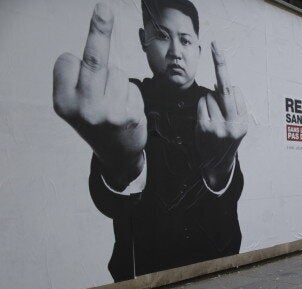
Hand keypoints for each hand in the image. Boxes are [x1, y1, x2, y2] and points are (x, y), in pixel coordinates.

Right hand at [53, 4, 145, 189]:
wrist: (117, 155)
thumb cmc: (96, 120)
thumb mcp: (75, 105)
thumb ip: (79, 80)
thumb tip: (93, 45)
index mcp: (62, 102)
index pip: (68, 60)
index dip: (75, 62)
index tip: (78, 69)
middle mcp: (83, 108)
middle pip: (93, 59)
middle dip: (98, 30)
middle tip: (103, 8)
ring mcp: (107, 112)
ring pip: (117, 72)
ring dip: (119, 81)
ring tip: (115, 104)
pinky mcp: (130, 115)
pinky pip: (133, 85)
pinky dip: (132, 93)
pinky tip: (127, 111)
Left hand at [196, 42, 247, 189]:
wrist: (217, 165)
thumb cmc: (226, 139)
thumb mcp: (237, 126)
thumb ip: (233, 106)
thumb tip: (221, 84)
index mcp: (243, 122)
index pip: (234, 92)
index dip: (227, 84)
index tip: (218, 52)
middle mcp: (233, 124)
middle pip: (226, 89)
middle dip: (221, 65)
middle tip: (215, 45)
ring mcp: (217, 127)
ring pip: (210, 96)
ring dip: (208, 100)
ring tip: (212, 117)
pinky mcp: (203, 129)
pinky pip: (201, 104)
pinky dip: (202, 105)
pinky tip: (204, 118)